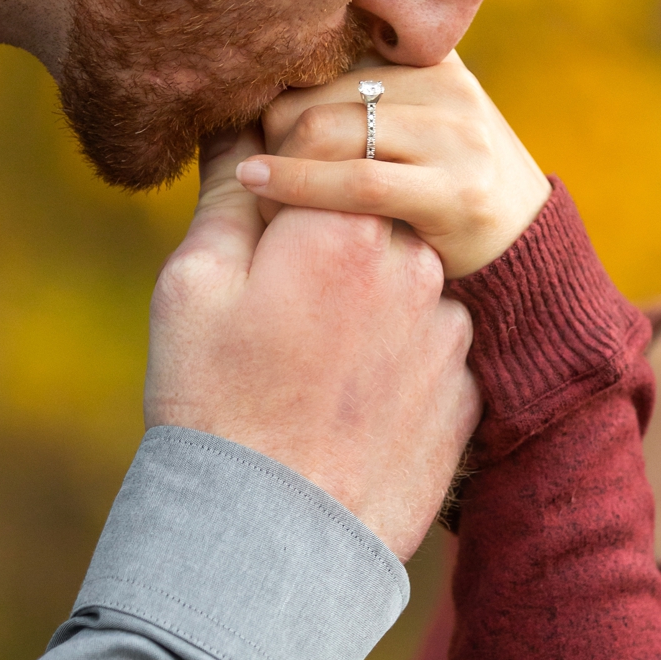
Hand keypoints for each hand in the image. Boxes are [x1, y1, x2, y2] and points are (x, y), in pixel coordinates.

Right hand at [146, 126, 481, 560]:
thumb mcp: (192, 284)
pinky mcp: (468, 391)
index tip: (264, 208)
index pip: (334, 154)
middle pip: (377, 217)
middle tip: (281, 297)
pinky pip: (433, 347)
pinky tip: (349, 396)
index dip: (293, 177)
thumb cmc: (213, 400)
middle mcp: (417, 266)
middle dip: (335, 239)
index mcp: (346, 225)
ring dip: (374, 298)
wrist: (271, 534)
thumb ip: (231, 192)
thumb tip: (245, 125)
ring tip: (311, 359)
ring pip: (411, 283)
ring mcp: (452, 331)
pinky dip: (399, 357)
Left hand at [236, 53, 551, 278]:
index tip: (256, 128)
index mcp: (433, 56)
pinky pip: (356, 182)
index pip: (324, 53)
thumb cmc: (446, 188)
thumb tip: (258, 66)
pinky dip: (296, 184)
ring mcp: (460, 137)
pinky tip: (259, 186)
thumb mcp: (417, 120)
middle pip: (314, 93)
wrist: (527, 252)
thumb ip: (363, 88)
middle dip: (270, 133)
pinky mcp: (459, 191)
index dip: (279, 92)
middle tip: (250, 170)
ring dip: (276, 162)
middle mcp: (449, 85)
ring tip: (256, 191)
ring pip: (326, 129)